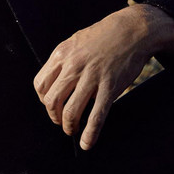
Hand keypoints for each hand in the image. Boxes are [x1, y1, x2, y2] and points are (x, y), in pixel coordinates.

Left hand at [33, 4, 173, 149]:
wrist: (132, 30)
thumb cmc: (104, 36)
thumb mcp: (76, 41)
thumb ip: (64, 59)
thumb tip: (55, 81)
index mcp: (62, 54)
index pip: (40, 84)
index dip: (43, 99)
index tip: (51, 104)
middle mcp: (74, 66)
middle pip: (52, 101)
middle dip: (55, 116)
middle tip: (61, 121)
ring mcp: (92, 77)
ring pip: (71, 112)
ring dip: (69, 126)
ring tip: (73, 129)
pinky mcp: (110, 87)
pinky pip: (96, 116)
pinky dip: (90, 134)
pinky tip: (87, 143)